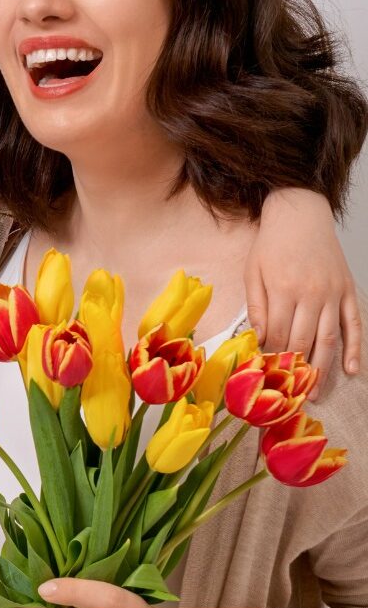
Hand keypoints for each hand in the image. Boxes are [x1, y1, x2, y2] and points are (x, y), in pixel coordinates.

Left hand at [249, 189, 360, 397]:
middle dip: (295, 370)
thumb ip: (256, 307)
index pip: (277, 334)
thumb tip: (256, 340)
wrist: (300, 213)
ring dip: (324, 368)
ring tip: (316, 393)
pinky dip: (355, 349)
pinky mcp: (349, 291)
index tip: (265, 374)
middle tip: (289, 394)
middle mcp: (312, 293)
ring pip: (330, 338)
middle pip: (303, 341)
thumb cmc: (271, 245)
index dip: (270, 357)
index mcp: (283, 289)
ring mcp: (334, 293)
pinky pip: (354, 325)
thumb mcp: (253, 273)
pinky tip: (352, 370)